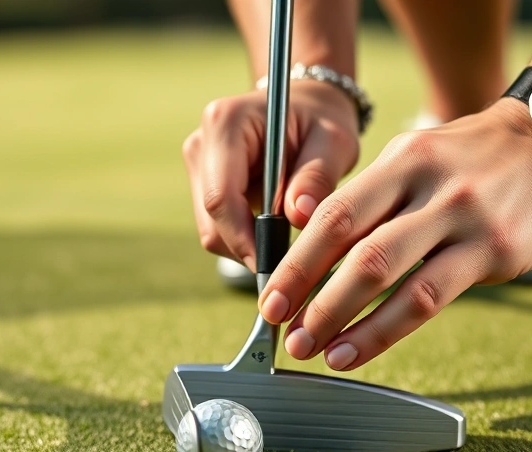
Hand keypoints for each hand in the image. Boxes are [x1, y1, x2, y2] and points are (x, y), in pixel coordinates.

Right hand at [183, 81, 359, 268]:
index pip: (221, 198)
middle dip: (247, 246)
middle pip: (212, 219)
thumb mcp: (334, 142)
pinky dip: (244, 237)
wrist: (306, 107)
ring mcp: (198, 164)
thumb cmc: (322, 120)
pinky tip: (273, 227)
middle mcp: (201, 143)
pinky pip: (218, 226)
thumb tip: (299, 215)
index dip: (244, 239)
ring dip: (247, 243)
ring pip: (212, 229)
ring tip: (287, 237)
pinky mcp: (202, 182)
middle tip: (290, 262)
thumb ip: (317, 176)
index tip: (275, 265)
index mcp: (226, 123)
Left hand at [258, 99, 531, 370]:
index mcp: (401, 160)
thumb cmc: (477, 159)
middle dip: (307, 292)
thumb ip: (376, 201)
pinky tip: (355, 350)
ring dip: (340, 319)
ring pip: (386, 275)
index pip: (334, 213)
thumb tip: (318, 259)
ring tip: (312, 350)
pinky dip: (384, 330)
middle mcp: (428, 186)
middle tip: (280, 329)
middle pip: (353, 244)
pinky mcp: (496, 251)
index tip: (270, 297)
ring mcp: (464, 217)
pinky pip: (428, 297)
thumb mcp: (421, 158)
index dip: (295, 260)